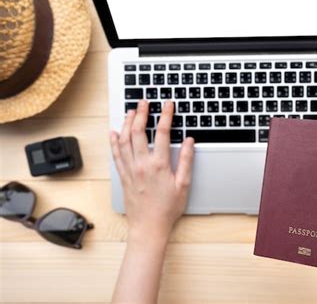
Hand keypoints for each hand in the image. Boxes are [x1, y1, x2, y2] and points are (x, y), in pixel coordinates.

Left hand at [110, 100, 194, 240]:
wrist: (149, 227)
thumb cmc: (167, 209)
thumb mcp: (183, 185)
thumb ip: (185, 160)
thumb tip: (189, 142)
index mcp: (158, 165)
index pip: (162, 133)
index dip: (165, 115)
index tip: (167, 105)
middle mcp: (141, 164)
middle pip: (137, 131)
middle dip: (141, 113)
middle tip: (144, 103)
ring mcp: (130, 170)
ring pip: (124, 140)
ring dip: (126, 123)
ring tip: (130, 111)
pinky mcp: (123, 176)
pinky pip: (116, 155)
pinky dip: (114, 141)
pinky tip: (114, 133)